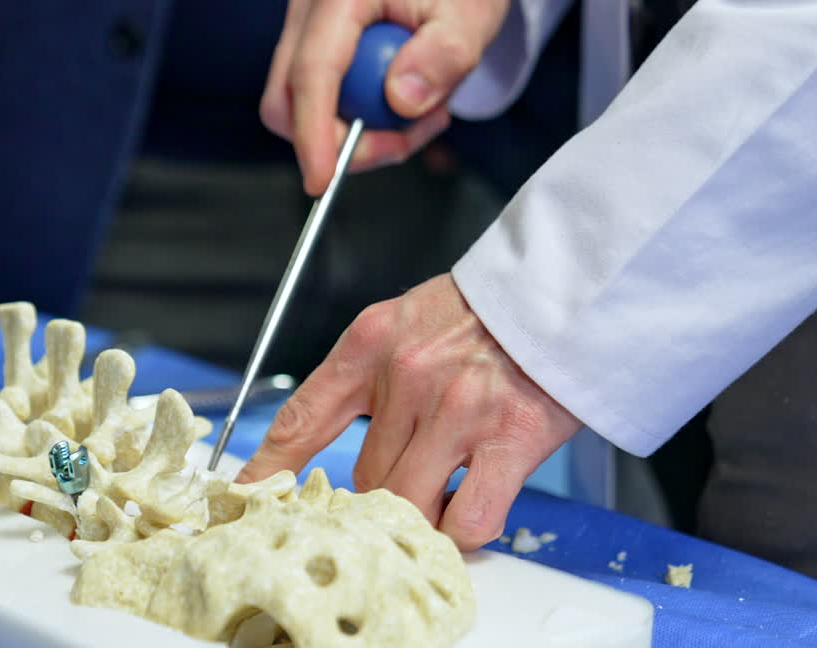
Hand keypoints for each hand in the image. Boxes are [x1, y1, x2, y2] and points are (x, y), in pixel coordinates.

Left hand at [238, 274, 581, 550]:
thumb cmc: (489, 310)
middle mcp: (408, 377)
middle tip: (394, 495)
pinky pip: (469, 518)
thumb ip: (372, 374)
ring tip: (440, 498)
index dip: (270, 468)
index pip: (303, 419)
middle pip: (362, 478)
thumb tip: (342, 439)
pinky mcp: (510, 439)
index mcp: (372, 343)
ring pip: (407, 503)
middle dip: (373, 498)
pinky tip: (470, 509)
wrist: (567, 286)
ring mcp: (459, 411)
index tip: (249, 495)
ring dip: (419, 514)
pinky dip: (464, 529)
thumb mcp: (407, 320)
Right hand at [259, 0, 511, 195]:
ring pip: (299, 109)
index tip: (322, 181)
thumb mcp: (471, 18)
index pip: (312, 71)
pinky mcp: (310, 46)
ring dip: (356, 135)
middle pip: (287, 99)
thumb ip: (442, 60)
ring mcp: (305, 26)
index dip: (312, 134)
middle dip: (339, 142)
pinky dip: (356, 122)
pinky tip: (400, 105)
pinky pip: (316, 105)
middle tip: (407, 140)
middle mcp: (311, 3)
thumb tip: (400, 102)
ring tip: (419, 115)